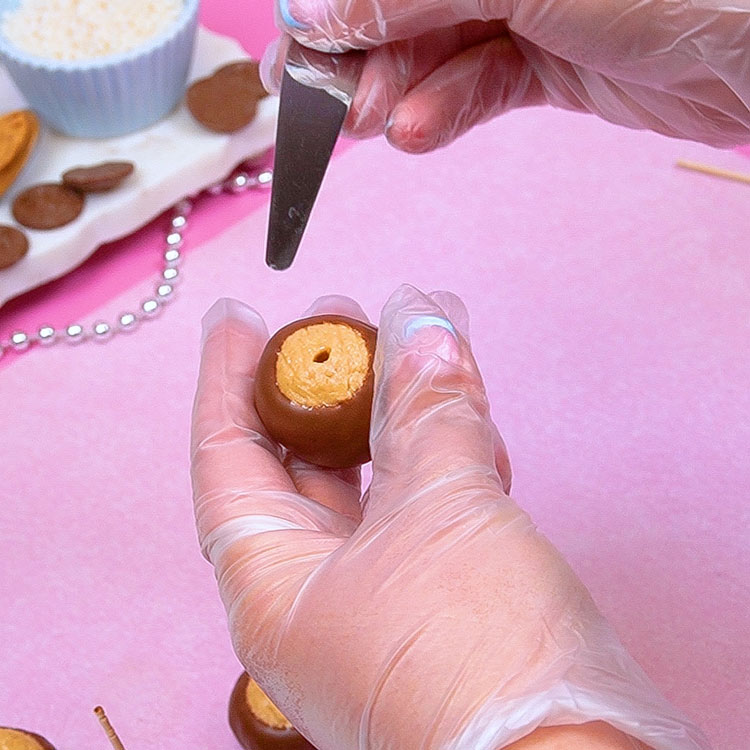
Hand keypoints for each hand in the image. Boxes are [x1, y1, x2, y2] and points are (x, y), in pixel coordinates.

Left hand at [191, 286, 707, 749]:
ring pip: (378, 475)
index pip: (228, 459)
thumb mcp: (438, 513)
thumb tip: (422, 320)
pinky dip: (447, 448)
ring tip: (419, 334)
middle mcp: (318, 591)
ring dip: (400, 405)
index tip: (238, 321)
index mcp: (273, 585)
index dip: (230, 382)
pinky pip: (429, 500)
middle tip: (344, 317)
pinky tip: (467, 405)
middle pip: (306, 462)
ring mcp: (383, 592)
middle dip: (327, 384)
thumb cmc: (469, 662)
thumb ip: (427, 411)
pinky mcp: (444, 592)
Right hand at [261, 0, 749, 151]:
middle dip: (362, 52)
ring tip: (377, 126)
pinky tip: (418, 132)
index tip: (301, 41)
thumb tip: (313, 11)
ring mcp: (529, 3)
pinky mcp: (549, 58)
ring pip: (436, 46)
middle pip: (406, 0)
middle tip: (326, 103)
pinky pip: (478, 83)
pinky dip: (445, 110)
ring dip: (399, 91)